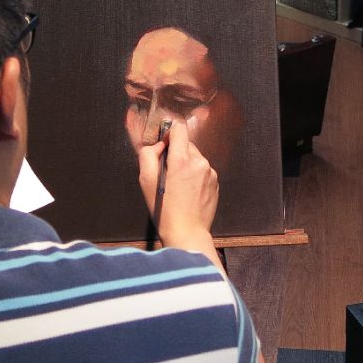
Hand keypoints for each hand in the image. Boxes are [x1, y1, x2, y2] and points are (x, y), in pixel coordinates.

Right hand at [136, 116, 217, 249]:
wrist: (187, 233)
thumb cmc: (165, 210)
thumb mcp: (145, 181)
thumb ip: (147, 155)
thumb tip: (157, 146)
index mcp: (181, 159)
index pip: (179, 129)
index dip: (169, 134)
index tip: (164, 146)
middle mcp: (199, 162)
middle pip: (187, 144)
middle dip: (176, 154)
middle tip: (167, 174)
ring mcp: (210, 172)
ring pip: (195, 158)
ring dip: (186, 166)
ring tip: (178, 187)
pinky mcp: (216, 183)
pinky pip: (203, 171)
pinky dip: (195, 177)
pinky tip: (188, 193)